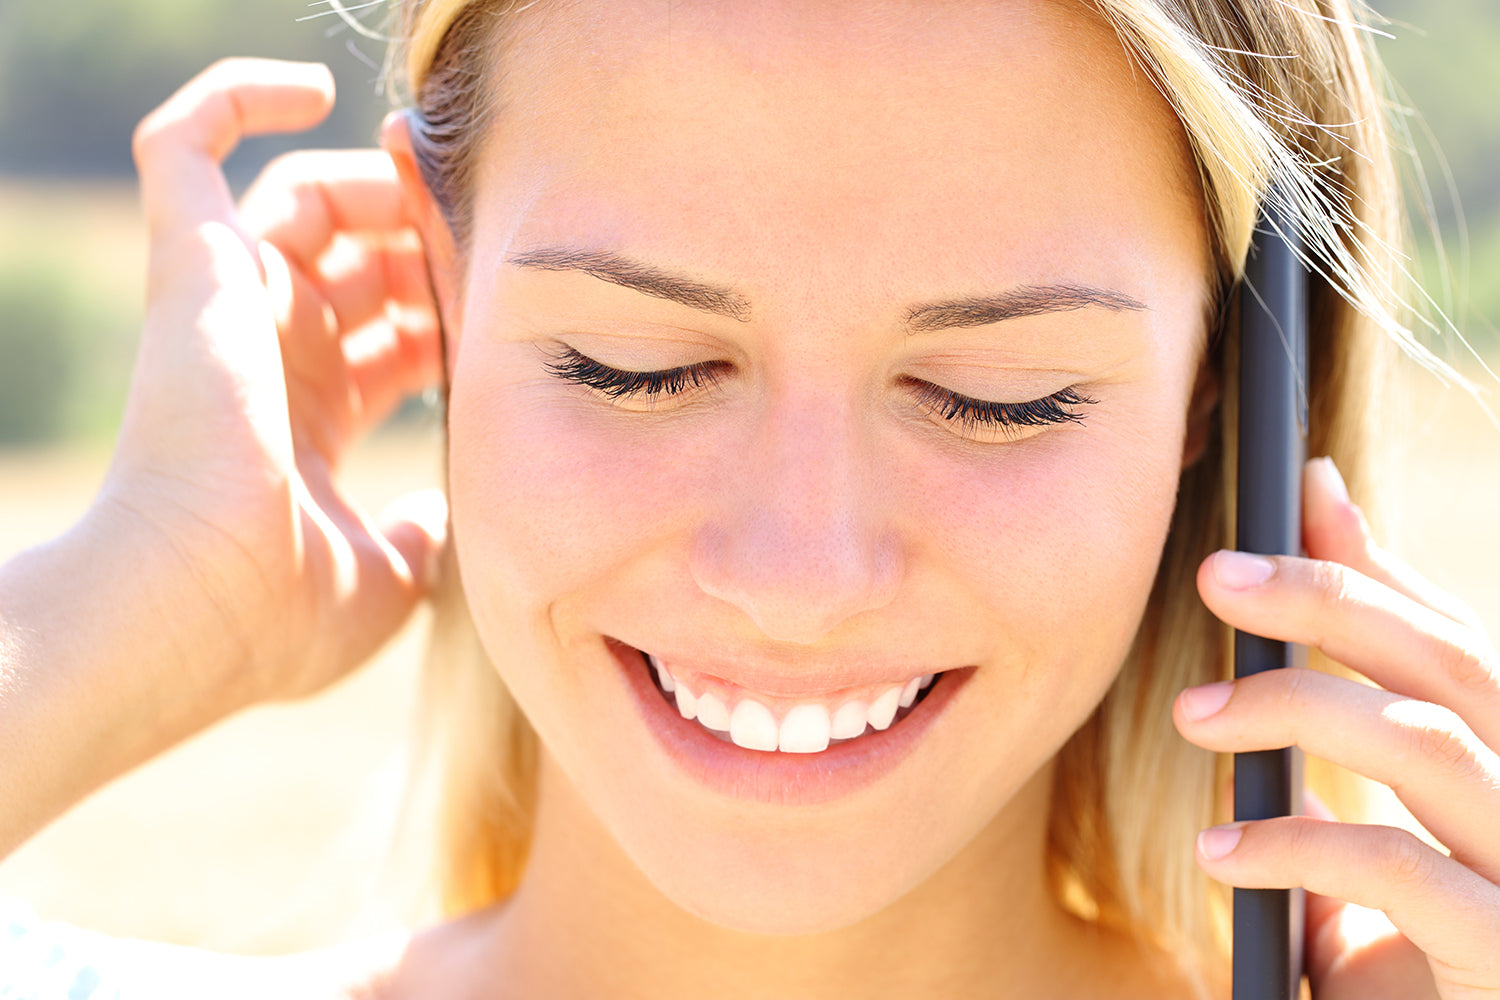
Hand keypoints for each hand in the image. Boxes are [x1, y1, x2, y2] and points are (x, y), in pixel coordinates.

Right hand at [106, 58, 444, 706]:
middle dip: (431, 247)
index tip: (508, 312)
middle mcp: (268, 350)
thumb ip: (421, 536)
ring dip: (378, 187)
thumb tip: (440, 521)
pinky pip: (182, 143)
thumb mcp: (388, 576)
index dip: (453, 310)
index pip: (393, 330)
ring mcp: (227, 305)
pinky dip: (235, 97)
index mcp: (311, 413)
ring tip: (435, 200)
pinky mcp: (190, 266)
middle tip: (488, 244)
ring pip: (303, 195)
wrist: (197, 612)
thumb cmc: (280, 613)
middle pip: (361, 259)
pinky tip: (308, 90)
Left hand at [1174, 457, 1499, 997]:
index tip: (1285, 495)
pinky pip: (1400, 869)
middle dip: (1329, 602)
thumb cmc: (1411, 956)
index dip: (1372, 563)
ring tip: (1192, 714)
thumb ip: (1354, 708)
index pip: (1453, 636)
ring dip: (1297, 708)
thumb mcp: (1374, 827)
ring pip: (1430, 741)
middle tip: (1213, 578)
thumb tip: (1305, 546)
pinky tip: (1217, 848)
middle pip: (1452, 661)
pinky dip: (1295, 847)